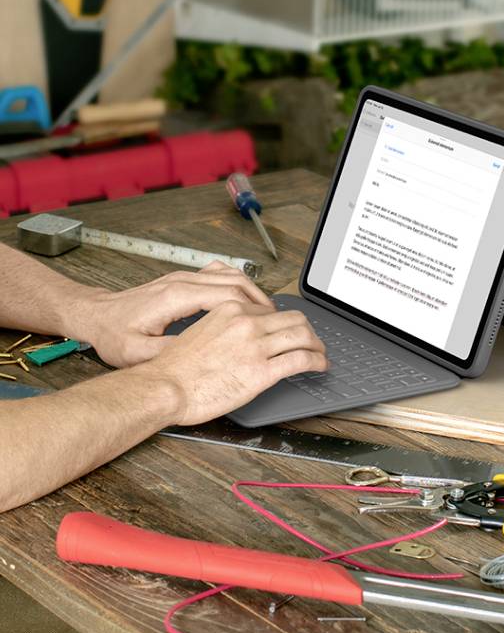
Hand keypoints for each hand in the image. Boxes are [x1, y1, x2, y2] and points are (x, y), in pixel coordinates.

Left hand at [70, 264, 274, 368]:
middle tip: (281, 324)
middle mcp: (182, 282)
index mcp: (176, 297)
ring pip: (230, 275)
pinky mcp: (181, 281)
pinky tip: (245, 304)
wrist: (94, 316)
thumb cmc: (113, 334)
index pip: (229, 296)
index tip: (274, 328)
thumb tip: (205, 356)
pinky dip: (238, 286)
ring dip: (253, 292)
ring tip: (269, 315)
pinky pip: (219, 276)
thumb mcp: (140, 352)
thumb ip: (174, 351)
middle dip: (263, 303)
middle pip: (236, 282)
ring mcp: (182, 278)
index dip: (257, 312)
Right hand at [144, 299, 325, 423]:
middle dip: (308, 330)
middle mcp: (245, 324)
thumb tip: (244, 338)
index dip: (285, 322)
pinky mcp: (262, 372)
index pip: (271, 310)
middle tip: (313, 342)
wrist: (167, 386)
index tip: (290, 331)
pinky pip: (302, 360)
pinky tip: (320, 366)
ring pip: (303, 336)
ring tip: (321, 354)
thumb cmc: (177, 367)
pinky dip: (317, 362)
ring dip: (318, 346)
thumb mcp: (202, 333)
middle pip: (294, 319)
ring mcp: (256, 347)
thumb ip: (227, 330)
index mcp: (230, 311)